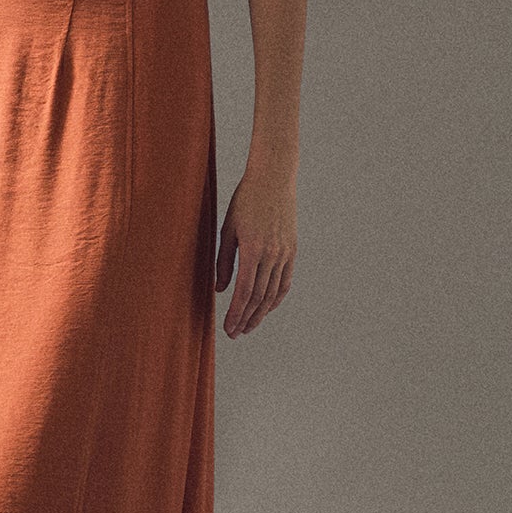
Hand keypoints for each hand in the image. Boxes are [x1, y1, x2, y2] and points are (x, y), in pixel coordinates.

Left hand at [215, 163, 294, 336]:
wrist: (273, 179)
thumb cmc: (245, 200)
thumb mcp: (227, 229)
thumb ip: (223, 261)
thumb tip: (219, 289)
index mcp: (254, 249)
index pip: (245, 292)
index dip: (236, 313)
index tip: (228, 328)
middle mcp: (273, 254)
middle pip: (260, 297)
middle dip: (247, 319)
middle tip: (236, 334)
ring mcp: (285, 253)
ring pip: (273, 293)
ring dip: (261, 313)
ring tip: (249, 326)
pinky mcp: (292, 250)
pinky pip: (285, 281)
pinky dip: (276, 298)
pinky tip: (266, 308)